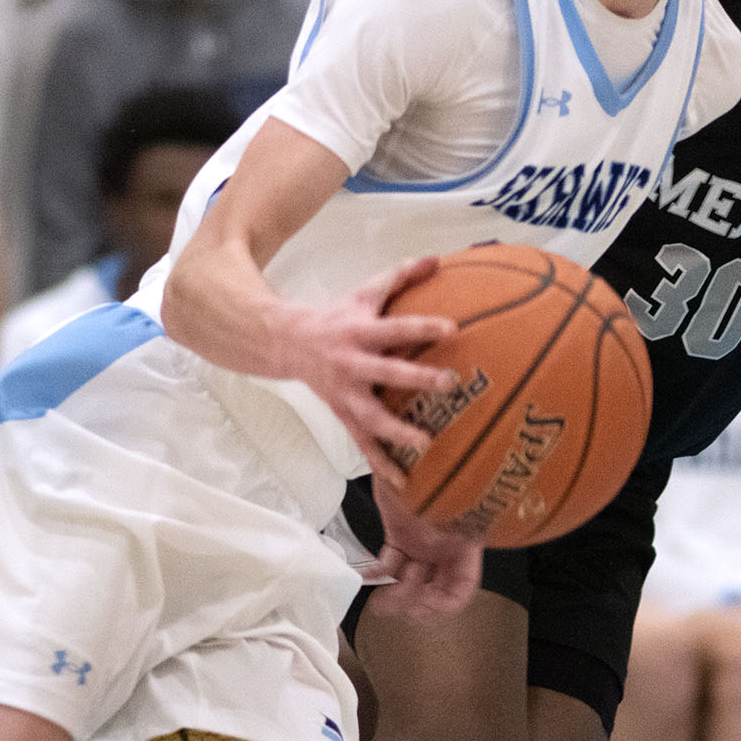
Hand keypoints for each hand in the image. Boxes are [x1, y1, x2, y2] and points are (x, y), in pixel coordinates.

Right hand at [278, 257, 457, 487]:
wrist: (288, 344)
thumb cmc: (338, 317)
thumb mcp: (365, 292)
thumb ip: (401, 276)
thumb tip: (437, 258)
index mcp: (360, 332)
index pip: (396, 328)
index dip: (422, 327)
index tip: (453, 329)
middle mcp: (352, 365)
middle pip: (385, 373)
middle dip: (416, 379)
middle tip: (450, 383)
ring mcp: (345, 395)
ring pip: (371, 417)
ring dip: (397, 432)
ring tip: (426, 442)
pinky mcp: (343, 416)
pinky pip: (363, 444)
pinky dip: (382, 463)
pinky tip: (404, 482)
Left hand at [369, 476, 481, 619]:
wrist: (406, 444)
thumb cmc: (431, 470)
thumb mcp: (441, 504)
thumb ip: (438, 535)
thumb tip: (424, 569)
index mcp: (463, 544)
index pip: (462, 589)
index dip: (444, 604)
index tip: (423, 602)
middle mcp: (445, 549)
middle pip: (434, 592)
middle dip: (414, 603)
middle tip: (394, 599)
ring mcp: (422, 544)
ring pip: (410, 583)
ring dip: (395, 595)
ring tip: (379, 600)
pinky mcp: (400, 537)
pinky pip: (390, 564)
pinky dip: (378, 573)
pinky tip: (368, 576)